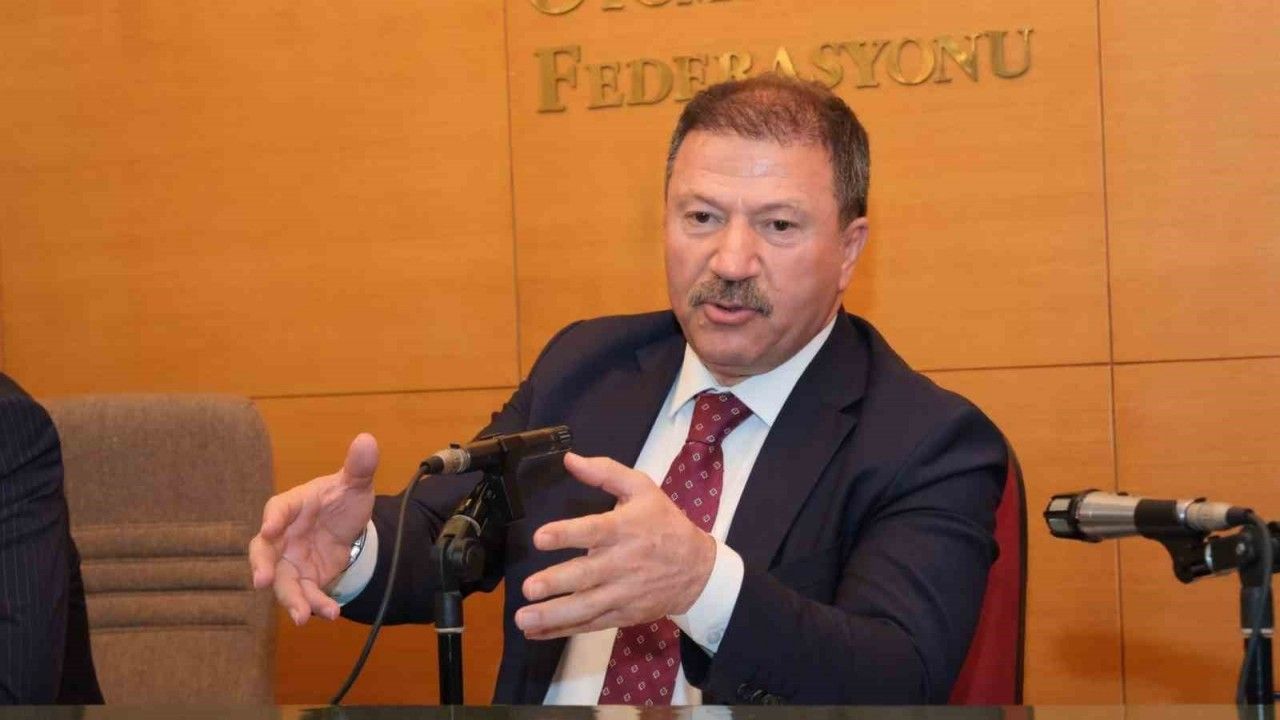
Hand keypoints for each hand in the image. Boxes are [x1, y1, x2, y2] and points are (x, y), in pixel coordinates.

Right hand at [248, 433, 377, 624]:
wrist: (350, 525)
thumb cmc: (341, 499)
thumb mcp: (355, 483)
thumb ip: (359, 467)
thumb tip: (367, 440)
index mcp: (291, 506)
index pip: (277, 509)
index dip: (273, 518)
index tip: (270, 528)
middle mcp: (283, 536)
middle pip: (264, 552)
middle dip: (261, 566)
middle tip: (261, 581)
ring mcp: (291, 561)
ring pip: (283, 582)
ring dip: (291, 599)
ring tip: (302, 616)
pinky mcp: (305, 580)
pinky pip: (307, 595)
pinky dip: (318, 605)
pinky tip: (332, 613)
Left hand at [514, 452, 716, 638]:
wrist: (698, 569)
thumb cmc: (664, 524)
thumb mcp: (642, 489)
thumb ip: (605, 472)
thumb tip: (570, 459)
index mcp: (625, 529)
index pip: (594, 531)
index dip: (566, 534)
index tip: (540, 538)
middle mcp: (622, 563)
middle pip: (587, 575)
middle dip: (556, 583)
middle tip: (529, 588)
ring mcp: (622, 593)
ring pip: (586, 607)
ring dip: (554, 615)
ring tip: (524, 620)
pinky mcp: (623, 614)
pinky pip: (590, 625)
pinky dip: (564, 631)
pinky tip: (537, 633)